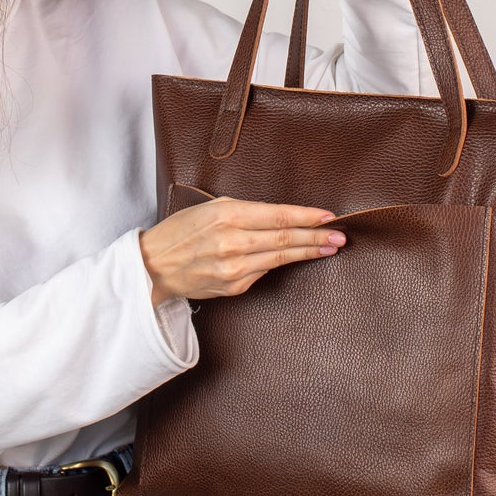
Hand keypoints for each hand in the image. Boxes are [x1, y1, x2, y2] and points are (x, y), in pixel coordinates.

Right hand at [139, 197, 346, 304]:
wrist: (154, 265)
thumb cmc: (182, 231)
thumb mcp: (210, 208)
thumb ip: (245, 211)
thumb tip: (281, 219)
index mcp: (226, 216)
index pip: (277, 216)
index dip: (306, 217)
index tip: (328, 217)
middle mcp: (232, 243)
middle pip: (284, 239)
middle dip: (316, 237)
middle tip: (340, 236)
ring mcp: (233, 268)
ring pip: (280, 258)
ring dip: (307, 252)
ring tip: (329, 248)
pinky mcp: (233, 286)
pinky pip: (263, 273)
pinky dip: (279, 264)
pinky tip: (293, 259)